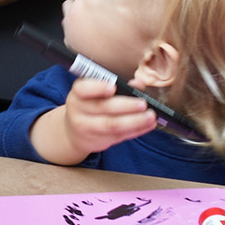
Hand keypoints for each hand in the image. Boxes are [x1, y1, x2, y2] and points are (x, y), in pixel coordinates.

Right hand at [33, 75, 157, 164]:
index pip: (83, 89)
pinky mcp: (98, 141)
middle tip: (143, 104)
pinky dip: (137, 130)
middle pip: (103, 107)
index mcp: (77, 93)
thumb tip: (138, 83)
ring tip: (151, 116)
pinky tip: (148, 125)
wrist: (74, 132)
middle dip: (126, 106)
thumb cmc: (90, 106)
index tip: (113, 87)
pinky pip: (120, 135)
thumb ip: (119, 87)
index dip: (98, 88)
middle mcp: (78, 110)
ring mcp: (87, 127)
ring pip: (113, 125)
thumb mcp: (96, 94)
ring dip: (135, 121)